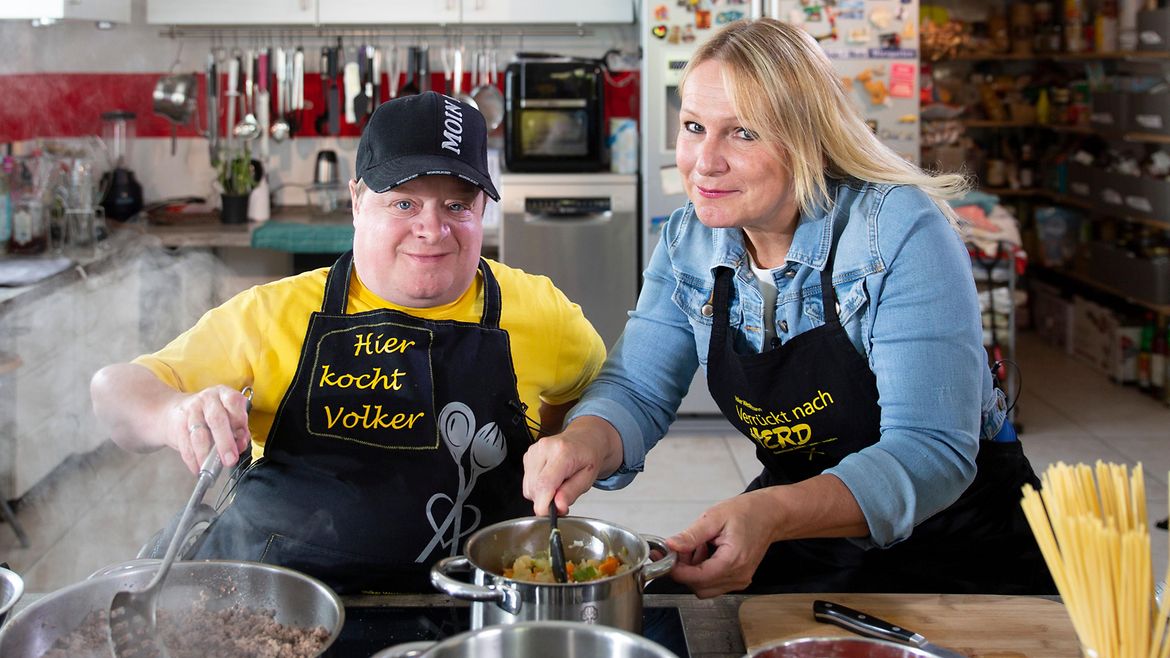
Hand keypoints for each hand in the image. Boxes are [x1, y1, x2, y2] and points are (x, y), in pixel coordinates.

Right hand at [167, 385, 251, 473]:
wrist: (176, 411)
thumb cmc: (211, 416)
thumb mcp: (229, 416)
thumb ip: (239, 430)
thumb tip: (240, 445)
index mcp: (225, 394)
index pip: (234, 402)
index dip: (240, 421)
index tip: (242, 439)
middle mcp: (207, 399)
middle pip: (216, 419)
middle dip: (225, 443)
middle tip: (230, 460)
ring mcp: (190, 411)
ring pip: (199, 435)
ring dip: (206, 455)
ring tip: (212, 468)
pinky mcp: (177, 425)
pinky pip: (185, 445)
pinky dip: (193, 459)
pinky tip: (198, 468)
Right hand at [522, 416, 620, 516]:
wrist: (584, 438)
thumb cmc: (588, 456)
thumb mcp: (588, 478)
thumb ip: (572, 492)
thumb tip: (558, 507)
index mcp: (563, 452)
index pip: (545, 483)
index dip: (543, 504)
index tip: (548, 514)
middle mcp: (544, 449)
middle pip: (535, 488)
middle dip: (546, 500)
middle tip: (562, 498)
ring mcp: (534, 450)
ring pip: (528, 487)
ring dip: (541, 493)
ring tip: (558, 484)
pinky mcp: (528, 455)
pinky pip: (527, 482)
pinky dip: (537, 486)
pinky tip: (550, 478)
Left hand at [665, 491, 779, 597]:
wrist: (769, 514)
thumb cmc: (747, 512)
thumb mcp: (714, 517)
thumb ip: (692, 535)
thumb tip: (672, 545)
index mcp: (733, 560)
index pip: (697, 578)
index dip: (677, 570)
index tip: (666, 558)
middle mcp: (739, 575)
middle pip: (699, 587)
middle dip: (685, 570)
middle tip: (683, 548)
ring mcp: (740, 580)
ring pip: (705, 588)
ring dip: (694, 571)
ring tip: (698, 547)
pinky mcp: (739, 579)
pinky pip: (714, 584)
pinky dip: (704, 572)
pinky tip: (707, 553)